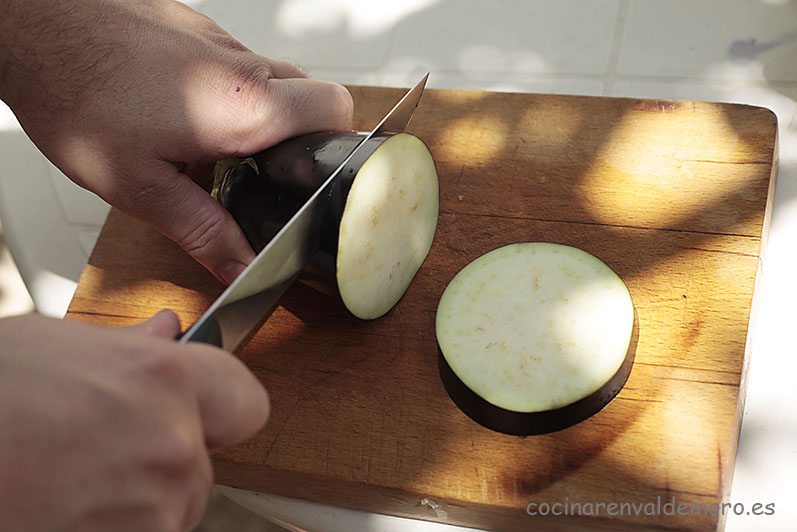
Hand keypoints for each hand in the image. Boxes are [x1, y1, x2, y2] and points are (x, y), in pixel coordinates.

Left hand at [0, 0, 352, 283]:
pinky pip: (235, 61)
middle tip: (265, 168)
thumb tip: (242, 268)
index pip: (336, 110)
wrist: (33, 25)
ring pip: (274, 76)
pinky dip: (228, 90)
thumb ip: (203, 231)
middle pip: (311, 93)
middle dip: (301, 133)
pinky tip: (183, 114)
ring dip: (263, 112)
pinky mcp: (195, 26)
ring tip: (218, 144)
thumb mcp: (141, 186)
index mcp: (245, 107)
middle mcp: (243, 65)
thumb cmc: (78, 94)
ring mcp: (220, 39)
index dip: (339, 143)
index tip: (317, 173)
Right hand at [0, 311, 268, 530]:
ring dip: (135, 505)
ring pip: (172, 513)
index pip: (247, 401)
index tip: (204, 413)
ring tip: (66, 482)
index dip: (223, 407)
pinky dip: (108, 529)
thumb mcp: (52, 345)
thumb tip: (169, 331)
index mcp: (162, 381)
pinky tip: (59, 509)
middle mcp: (170, 447)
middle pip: (206, 467)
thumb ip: (129, 347)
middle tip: (103, 450)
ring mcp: (149, 513)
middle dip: (167, 463)